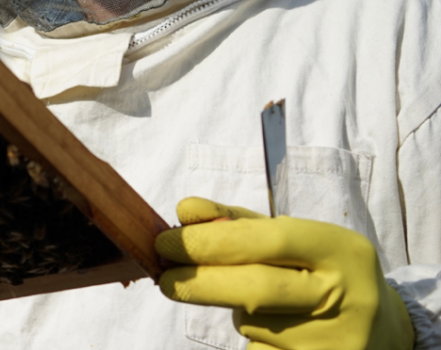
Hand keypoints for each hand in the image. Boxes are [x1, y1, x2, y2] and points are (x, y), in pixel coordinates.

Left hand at [156, 197, 413, 349]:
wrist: (383, 332)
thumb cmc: (322, 273)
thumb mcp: (294, 240)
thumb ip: (237, 223)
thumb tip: (184, 210)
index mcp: (341, 250)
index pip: (269, 240)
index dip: (210, 241)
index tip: (166, 241)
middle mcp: (344, 296)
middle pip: (255, 289)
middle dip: (199, 282)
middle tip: (163, 277)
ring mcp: (335, 341)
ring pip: (252, 324)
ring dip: (234, 310)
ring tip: (256, 303)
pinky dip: (251, 339)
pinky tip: (274, 332)